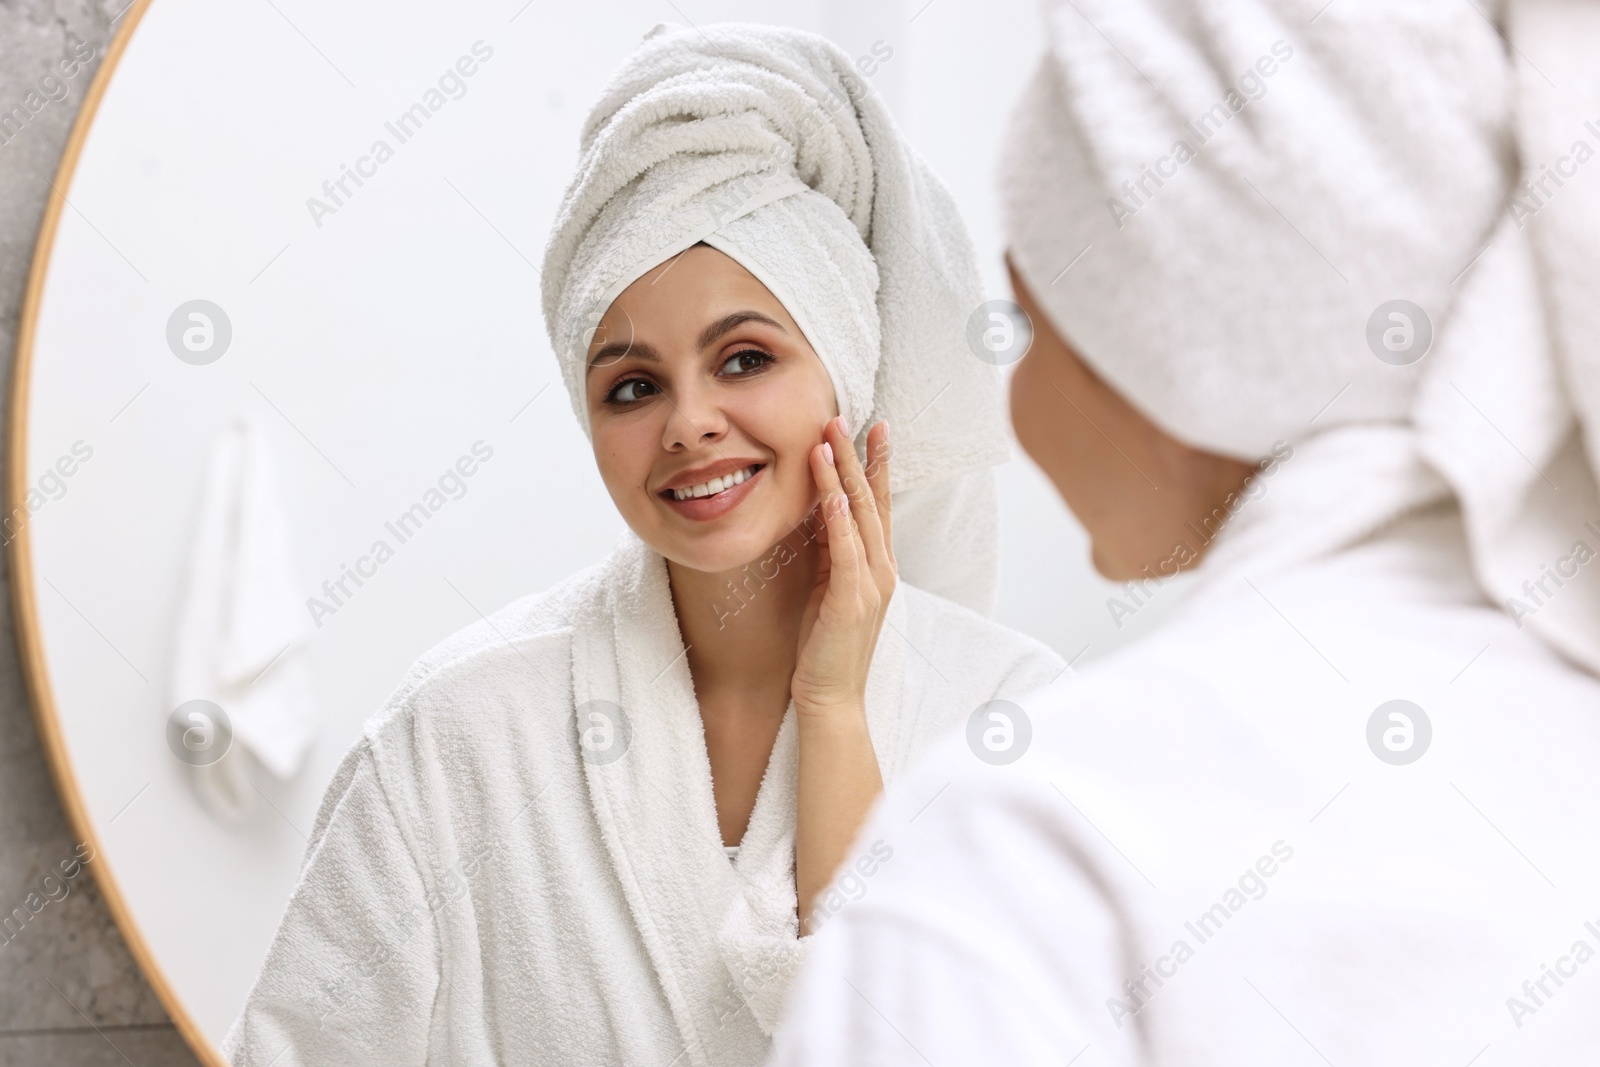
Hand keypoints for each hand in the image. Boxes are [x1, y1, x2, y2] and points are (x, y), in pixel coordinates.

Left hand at [791, 417, 895, 717]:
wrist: (830, 697)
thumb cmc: (826, 646)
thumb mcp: (828, 588)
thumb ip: (831, 552)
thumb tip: (822, 512)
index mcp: (877, 565)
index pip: (877, 504)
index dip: (876, 465)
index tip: (873, 429)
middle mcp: (882, 569)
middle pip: (872, 500)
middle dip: (859, 456)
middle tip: (847, 417)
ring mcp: (870, 584)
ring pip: (859, 517)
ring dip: (845, 475)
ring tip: (831, 439)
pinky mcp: (850, 600)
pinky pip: (846, 551)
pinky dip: (839, 520)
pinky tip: (832, 493)